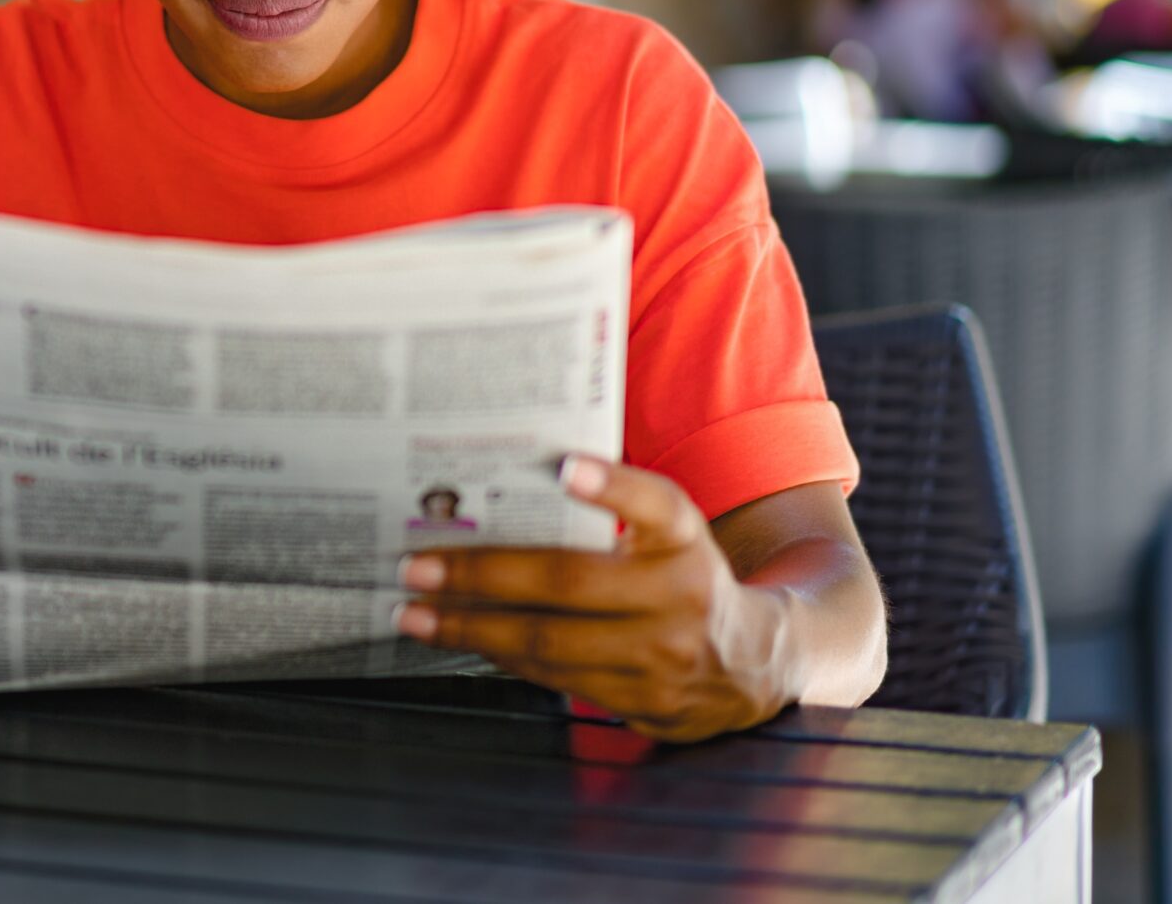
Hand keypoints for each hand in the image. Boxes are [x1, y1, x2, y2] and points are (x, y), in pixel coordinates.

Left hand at [393, 456, 792, 742]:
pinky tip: (463, 640)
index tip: (566, 467)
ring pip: (550, 644)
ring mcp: (662, 658)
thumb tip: (521, 482)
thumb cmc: (687, 577)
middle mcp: (680, 597)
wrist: (755, 662)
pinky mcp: (644, 704)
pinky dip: (503, 658)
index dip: (613, 486)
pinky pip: (556, 679)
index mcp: (685, 540)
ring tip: (416, 614)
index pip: (656, 504)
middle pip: (568, 583)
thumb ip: (618, 505)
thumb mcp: (672, 532)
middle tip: (416, 569)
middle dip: (481, 575)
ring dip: (472, 629)